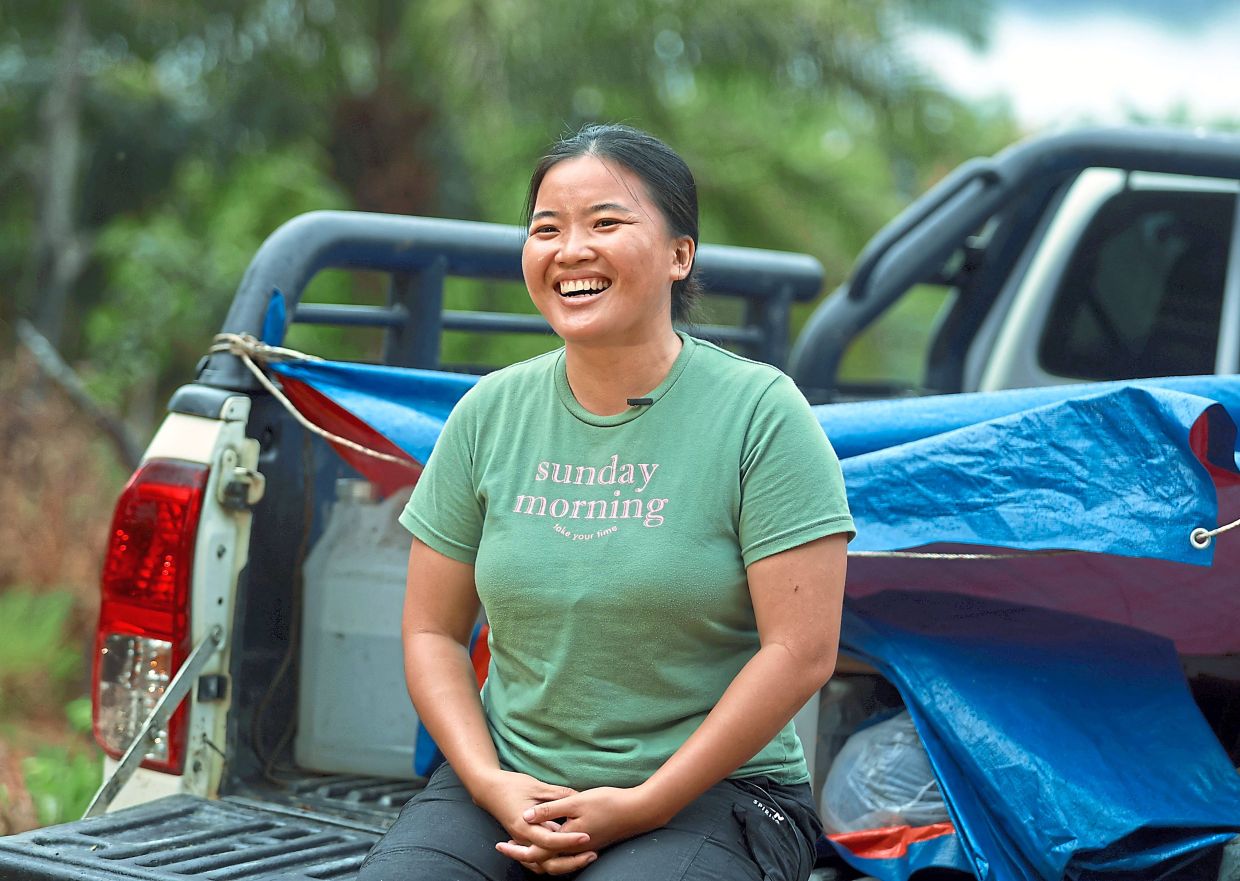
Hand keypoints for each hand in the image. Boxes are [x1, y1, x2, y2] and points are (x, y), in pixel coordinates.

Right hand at [471, 770, 595, 872]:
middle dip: (571, 860)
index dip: (569, 839)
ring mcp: (523, 841)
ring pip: (543, 863)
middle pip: (548, 860)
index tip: (586, 836)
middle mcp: (523, 838)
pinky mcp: (525, 840)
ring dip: (563, 862)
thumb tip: (579, 797)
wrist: (488, 789)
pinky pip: (539, 857)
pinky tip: (569, 851)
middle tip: (592, 853)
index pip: (550, 840)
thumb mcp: (536, 786)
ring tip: (585, 855)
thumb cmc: (510, 785)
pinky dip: (553, 858)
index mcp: (525, 826)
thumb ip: (558, 794)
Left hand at [496, 786, 662, 872]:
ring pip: (552, 859)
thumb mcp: (576, 801)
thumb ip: (550, 810)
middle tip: (504, 846)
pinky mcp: (589, 843)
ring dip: (536, 853)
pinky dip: (550, 849)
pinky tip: (547, 836)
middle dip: (522, 855)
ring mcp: (581, 848)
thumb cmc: (607, 803)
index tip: (501, 844)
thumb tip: (526, 816)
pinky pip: (563, 853)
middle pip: (541, 861)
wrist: (637, 811)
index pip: (535, 853)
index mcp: (566, 841)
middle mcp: (572, 850)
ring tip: (521, 843)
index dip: (516, 850)